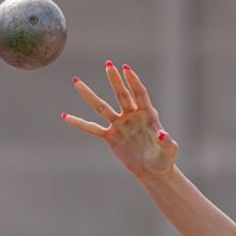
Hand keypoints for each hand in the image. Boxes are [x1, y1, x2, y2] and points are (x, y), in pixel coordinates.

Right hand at [62, 61, 177, 179]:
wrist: (153, 171)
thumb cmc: (164, 159)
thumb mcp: (169, 151)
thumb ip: (167, 142)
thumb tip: (161, 134)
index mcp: (147, 115)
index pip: (140, 94)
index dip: (133, 82)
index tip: (126, 68)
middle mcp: (132, 116)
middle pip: (121, 94)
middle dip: (115, 80)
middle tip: (108, 64)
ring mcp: (120, 125)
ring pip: (102, 107)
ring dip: (89, 95)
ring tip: (75, 81)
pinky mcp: (111, 137)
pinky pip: (93, 129)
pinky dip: (79, 123)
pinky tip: (66, 116)